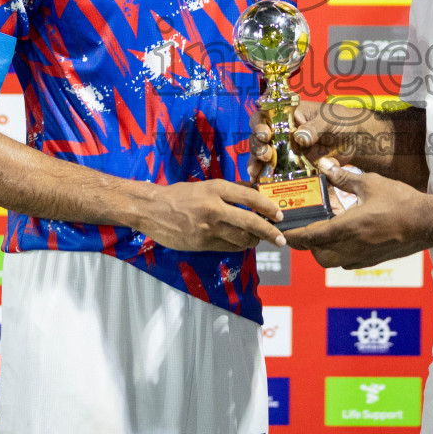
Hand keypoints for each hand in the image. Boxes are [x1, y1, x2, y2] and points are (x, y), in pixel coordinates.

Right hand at [135, 180, 284, 251]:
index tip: (279, 215)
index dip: (268, 208)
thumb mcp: (206, 186)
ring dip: (254, 241)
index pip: (251, 198)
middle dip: (270, 232)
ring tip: (258, 239)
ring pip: (241, 239)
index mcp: (216, 188)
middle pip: (251, 222)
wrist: (151, 209)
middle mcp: (214, 207)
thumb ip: (230, 191)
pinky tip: (241, 243)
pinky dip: (239, 246)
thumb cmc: (179, 195)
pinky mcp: (202, 243)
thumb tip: (255, 194)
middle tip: (281, 238)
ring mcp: (208, 227)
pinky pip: (228, 247)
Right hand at [248, 99, 374, 181]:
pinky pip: (276, 172)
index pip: (265, 115)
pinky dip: (266, 177)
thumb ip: (314, 127)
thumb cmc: (341, 121)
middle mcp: (282, 132)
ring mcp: (286, 150)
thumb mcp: (329, 119)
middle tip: (265, 154)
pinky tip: (259, 182)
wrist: (357, 141)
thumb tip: (300, 138)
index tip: (265, 134)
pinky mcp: (293, 166)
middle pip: (259, 137)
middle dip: (257, 146)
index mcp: (288, 115)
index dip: (259, 123)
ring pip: (263, 155)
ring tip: (255, 172)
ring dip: (256, 163)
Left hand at [282, 162, 432, 268]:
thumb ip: (344, 178)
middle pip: (316, 254)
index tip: (280, 231)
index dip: (292, 235)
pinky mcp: (371, 261)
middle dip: (306, 244)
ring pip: (330, 260)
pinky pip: (345, 260)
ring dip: (322, 248)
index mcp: (348, 228)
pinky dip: (338, 250)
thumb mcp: (371, 183)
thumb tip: (324, 166)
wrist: (428, 223)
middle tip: (303, 226)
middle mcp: (352, 247)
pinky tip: (345, 233)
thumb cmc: (402, 202)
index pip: (310, 237)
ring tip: (325, 228)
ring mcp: (362, 257)